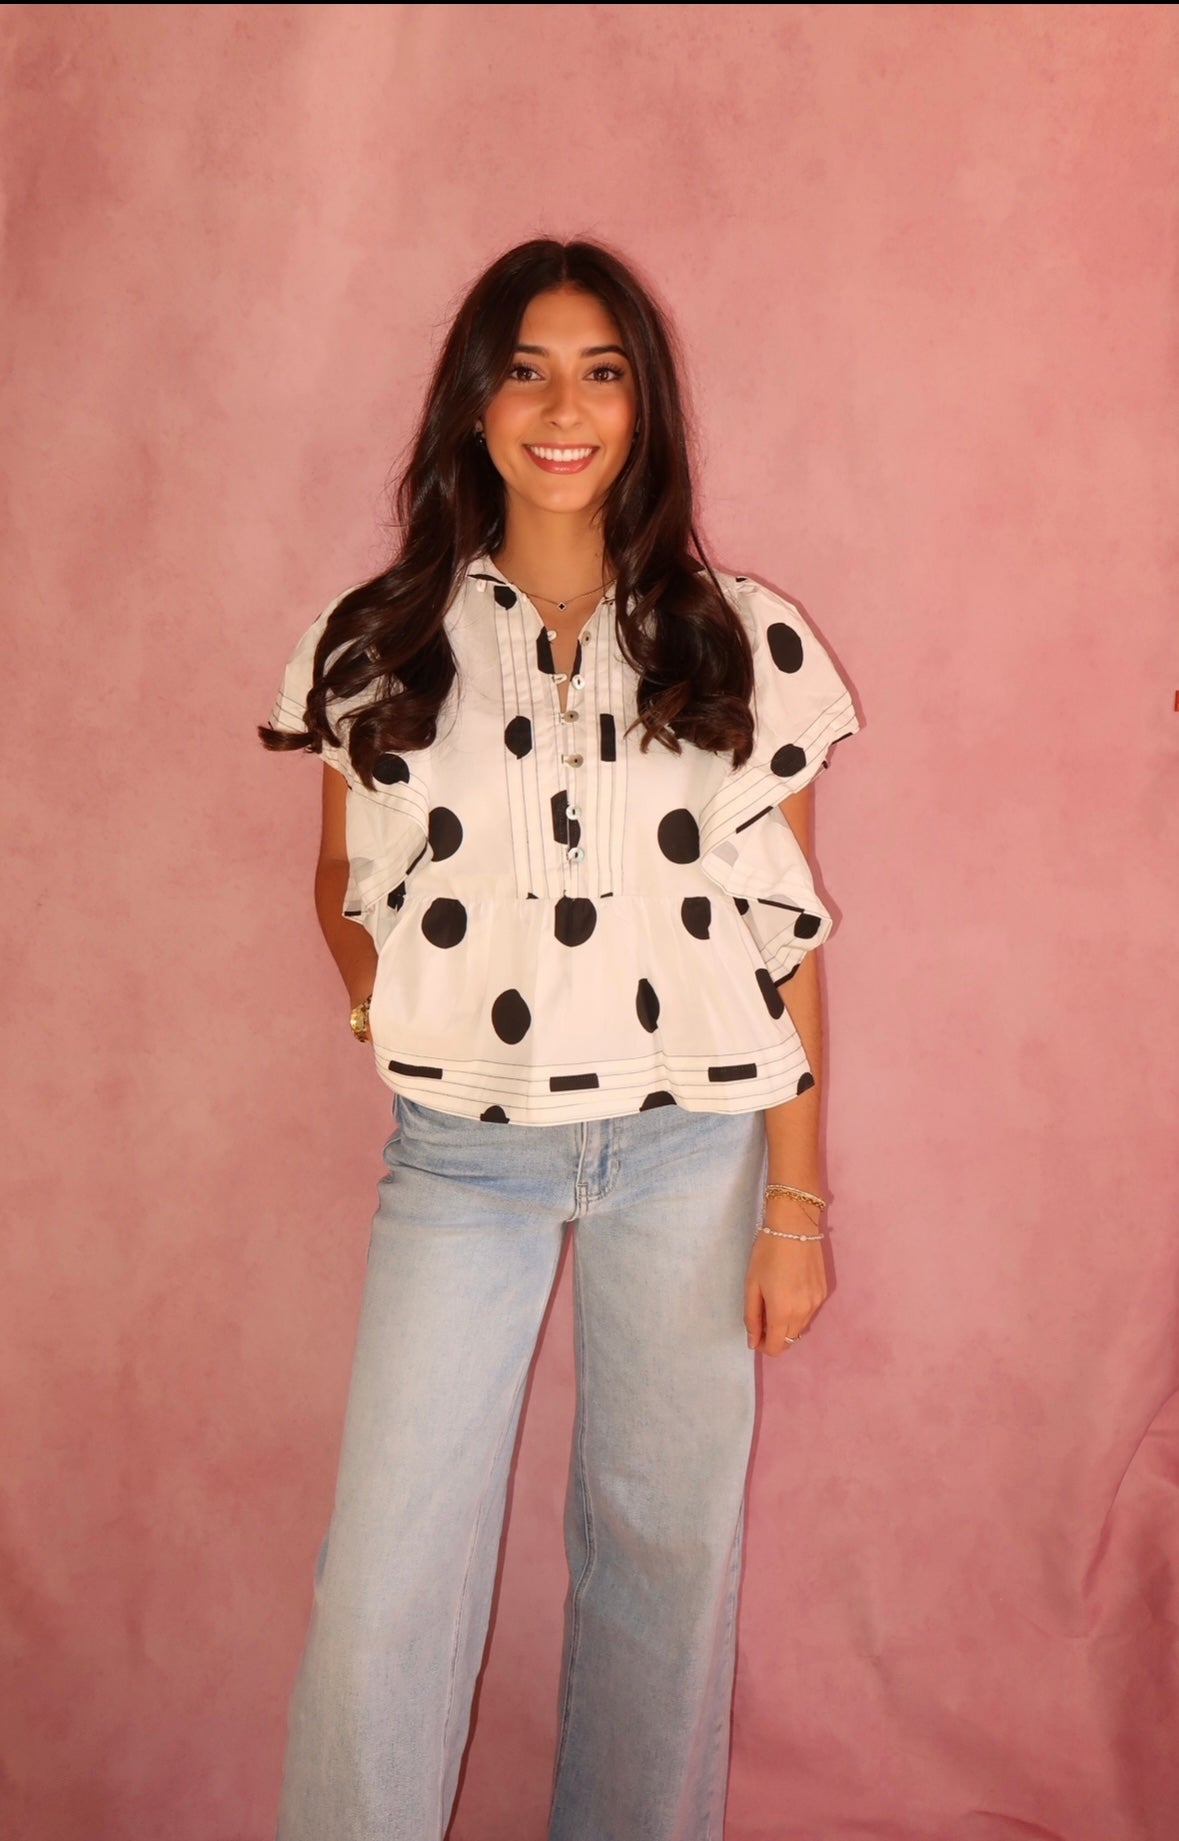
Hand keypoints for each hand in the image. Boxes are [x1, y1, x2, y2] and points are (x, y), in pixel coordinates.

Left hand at [744, 1197, 828, 1355]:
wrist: (795, 1225)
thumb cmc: (767, 1253)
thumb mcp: (752, 1285)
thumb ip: (752, 1317)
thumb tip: (753, 1342)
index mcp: (783, 1312)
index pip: (777, 1347)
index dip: (763, 1346)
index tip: (755, 1334)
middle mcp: (804, 1312)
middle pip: (790, 1340)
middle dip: (775, 1336)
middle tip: (762, 1315)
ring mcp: (817, 1302)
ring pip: (800, 1327)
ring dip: (787, 1325)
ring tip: (775, 1301)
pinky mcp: (824, 1292)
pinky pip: (809, 1312)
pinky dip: (798, 1312)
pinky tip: (790, 1292)